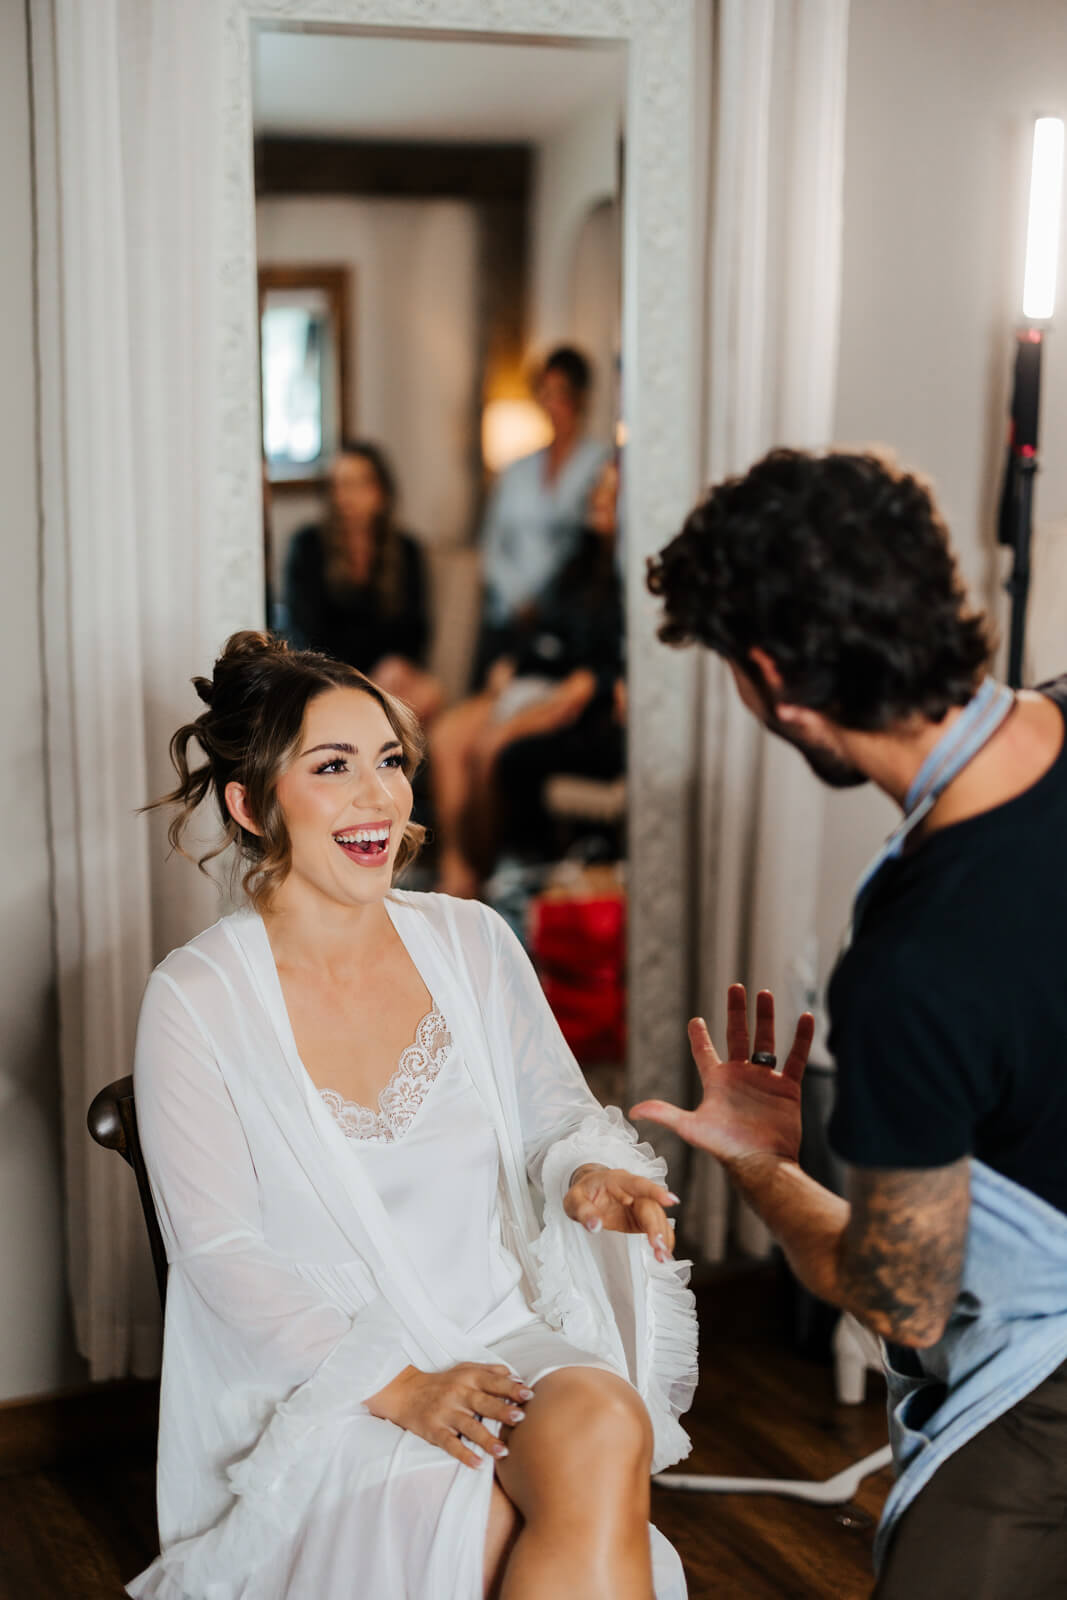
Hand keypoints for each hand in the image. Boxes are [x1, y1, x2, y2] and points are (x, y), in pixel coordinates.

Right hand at [366, 1362, 532, 1469]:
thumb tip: (515, 1375)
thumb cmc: (442, 1382)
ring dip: (486, 1439)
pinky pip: (450, 1444)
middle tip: (521, 1417)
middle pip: (483, 1403)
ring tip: (503, 1451)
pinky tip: (477, 1464)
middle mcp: (458, 1394)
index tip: (529, 1394)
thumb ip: (489, 1371)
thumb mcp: (464, 1368)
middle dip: (502, 1410)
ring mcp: (445, 1413)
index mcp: (468, 1378)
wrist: (405, 1392)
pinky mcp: (434, 1430)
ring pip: (469, 1426)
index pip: (493, 1382)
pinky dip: (463, 1455)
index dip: (511, 1388)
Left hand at [564, 1165, 679, 1262]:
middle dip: (657, 1227)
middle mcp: (633, 1190)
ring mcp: (639, 1204)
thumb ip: (584, 1212)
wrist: (588, 1191)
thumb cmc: (583, 1193)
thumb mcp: (574, 1201)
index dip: (655, 1192)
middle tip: (659, 1247)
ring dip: (663, 1237)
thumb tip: (595, 1226)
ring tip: (663, 1257)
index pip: (639, 1184)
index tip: (671, 1201)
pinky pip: (656, 1227)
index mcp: (617, 1180)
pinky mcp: (641, 1217)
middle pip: (650, 1206)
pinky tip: (664, 1254)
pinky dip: (662, 1240)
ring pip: (657, 1218)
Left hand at [631, 985, 813, 1171]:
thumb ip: (665, 1114)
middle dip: (736, 1011)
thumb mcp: (692, 1127)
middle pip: (737, 1035)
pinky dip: (802, 1039)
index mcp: (717, 1081)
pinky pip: (796, 1058)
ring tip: (764, 992)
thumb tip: (633, 1111)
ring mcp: (765, 1081)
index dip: (699, 1036)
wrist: (762, 1164)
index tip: (695, 1020)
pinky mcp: (788, 1088)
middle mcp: (740, 1077)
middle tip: (736, 986)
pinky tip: (806, 1018)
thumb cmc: (726, 1148)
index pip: (705, 1052)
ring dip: (765, 1017)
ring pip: (766, 1041)